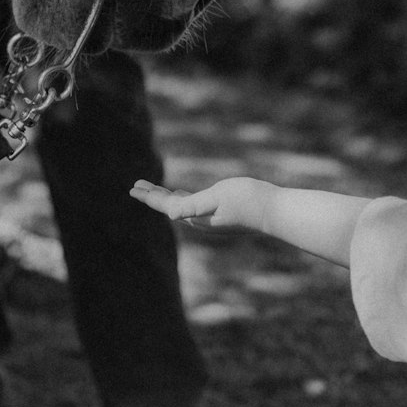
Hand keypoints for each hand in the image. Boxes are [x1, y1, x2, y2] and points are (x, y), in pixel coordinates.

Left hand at [130, 176, 267, 231]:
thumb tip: (171, 213)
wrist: (274, 211)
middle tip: (135, 186)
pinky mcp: (220, 211)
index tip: (133, 187)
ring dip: (165, 196)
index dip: (150, 197)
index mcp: (197, 216)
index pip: (167, 205)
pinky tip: (180, 193)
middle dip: (152, 197)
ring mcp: (210, 216)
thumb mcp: (217, 198)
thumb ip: (193, 205)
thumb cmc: (247, 201)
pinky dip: (181, 197)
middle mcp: (200, 219)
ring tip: (152, 190)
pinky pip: (193, 204)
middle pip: (170, 206)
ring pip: (180, 205)